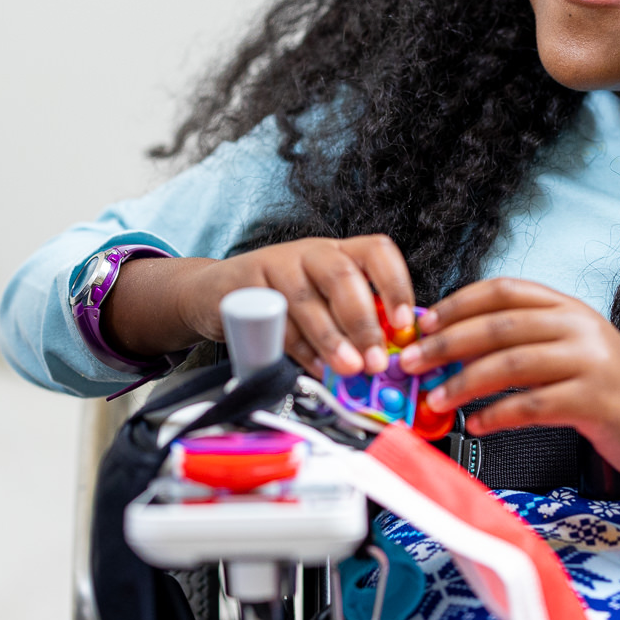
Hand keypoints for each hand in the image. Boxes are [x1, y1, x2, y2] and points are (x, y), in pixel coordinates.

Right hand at [104, 236, 415, 377]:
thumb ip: (353, 323)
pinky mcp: (246, 283)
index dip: (396, 285)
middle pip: (343, 276)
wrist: (215, 291)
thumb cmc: (283, 300)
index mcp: (339, 252)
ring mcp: (276, 264)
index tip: (404, 324)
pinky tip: (312, 366)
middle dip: (363, 323)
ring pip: (308, 300)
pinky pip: (275, 318)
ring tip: (348, 368)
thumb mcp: (323, 301)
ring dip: (331, 339)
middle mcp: (311, 252)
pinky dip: (296, 347)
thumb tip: (391, 359)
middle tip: (375, 360)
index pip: (377, 252)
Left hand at [397, 277, 619, 497]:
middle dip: (445, 343)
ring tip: (433, 400)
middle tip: (410, 362)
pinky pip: (532, 406)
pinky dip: (496, 416)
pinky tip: (476, 426)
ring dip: (462, 383)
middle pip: (498, 325)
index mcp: (568, 309)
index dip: (457, 303)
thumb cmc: (612, 394)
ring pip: (510, 364)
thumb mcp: (573, 352)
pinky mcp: (594, 402)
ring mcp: (589, 363)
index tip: (421, 321)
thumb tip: (456, 346)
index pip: (504, 291)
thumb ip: (525, 343)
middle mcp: (579, 327)